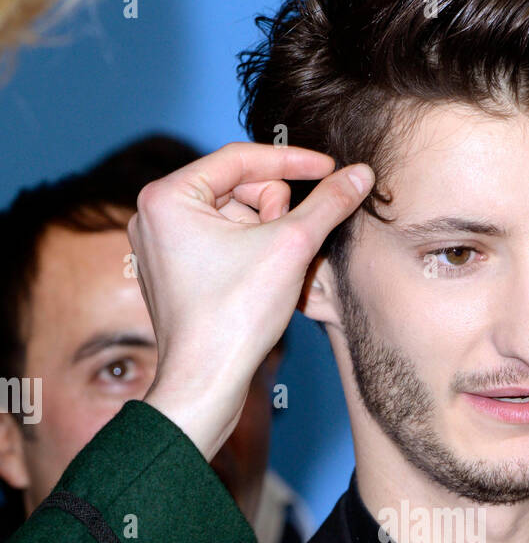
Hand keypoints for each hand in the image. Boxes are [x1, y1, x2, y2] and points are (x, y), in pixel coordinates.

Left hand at [130, 141, 373, 458]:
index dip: (293, 162)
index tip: (331, 170)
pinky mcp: (173, 271)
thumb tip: (361, 174)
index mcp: (167, 196)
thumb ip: (328, 203)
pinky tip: (261, 283)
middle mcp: (154, 214)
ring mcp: (160, 245)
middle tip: (286, 247)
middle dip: (273, 212)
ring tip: (273, 271)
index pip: (241, 158)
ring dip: (266, 236)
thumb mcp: (292, 247)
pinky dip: (249, 254)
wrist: (205, 384)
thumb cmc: (234, 318)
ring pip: (233, 217)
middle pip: (237, 187)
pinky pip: (220, 243)